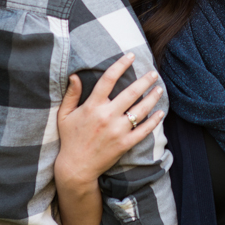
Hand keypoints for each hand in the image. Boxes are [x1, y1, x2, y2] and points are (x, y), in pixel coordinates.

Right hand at [55, 53, 164, 186]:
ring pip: (140, 110)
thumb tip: (74, 75)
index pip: (108, 79)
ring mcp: (117, 130)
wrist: (76, 168)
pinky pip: (144, 130)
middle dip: (144, 80)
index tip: (130, 56)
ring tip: (159, 89)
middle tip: (153, 72)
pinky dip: (154, 121)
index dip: (120, 65)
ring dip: (152, 98)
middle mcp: (107, 116)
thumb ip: (71, 94)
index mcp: (92, 106)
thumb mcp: (64, 115)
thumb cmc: (70, 139)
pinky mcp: (125, 144)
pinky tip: (161, 113)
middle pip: (131, 92)